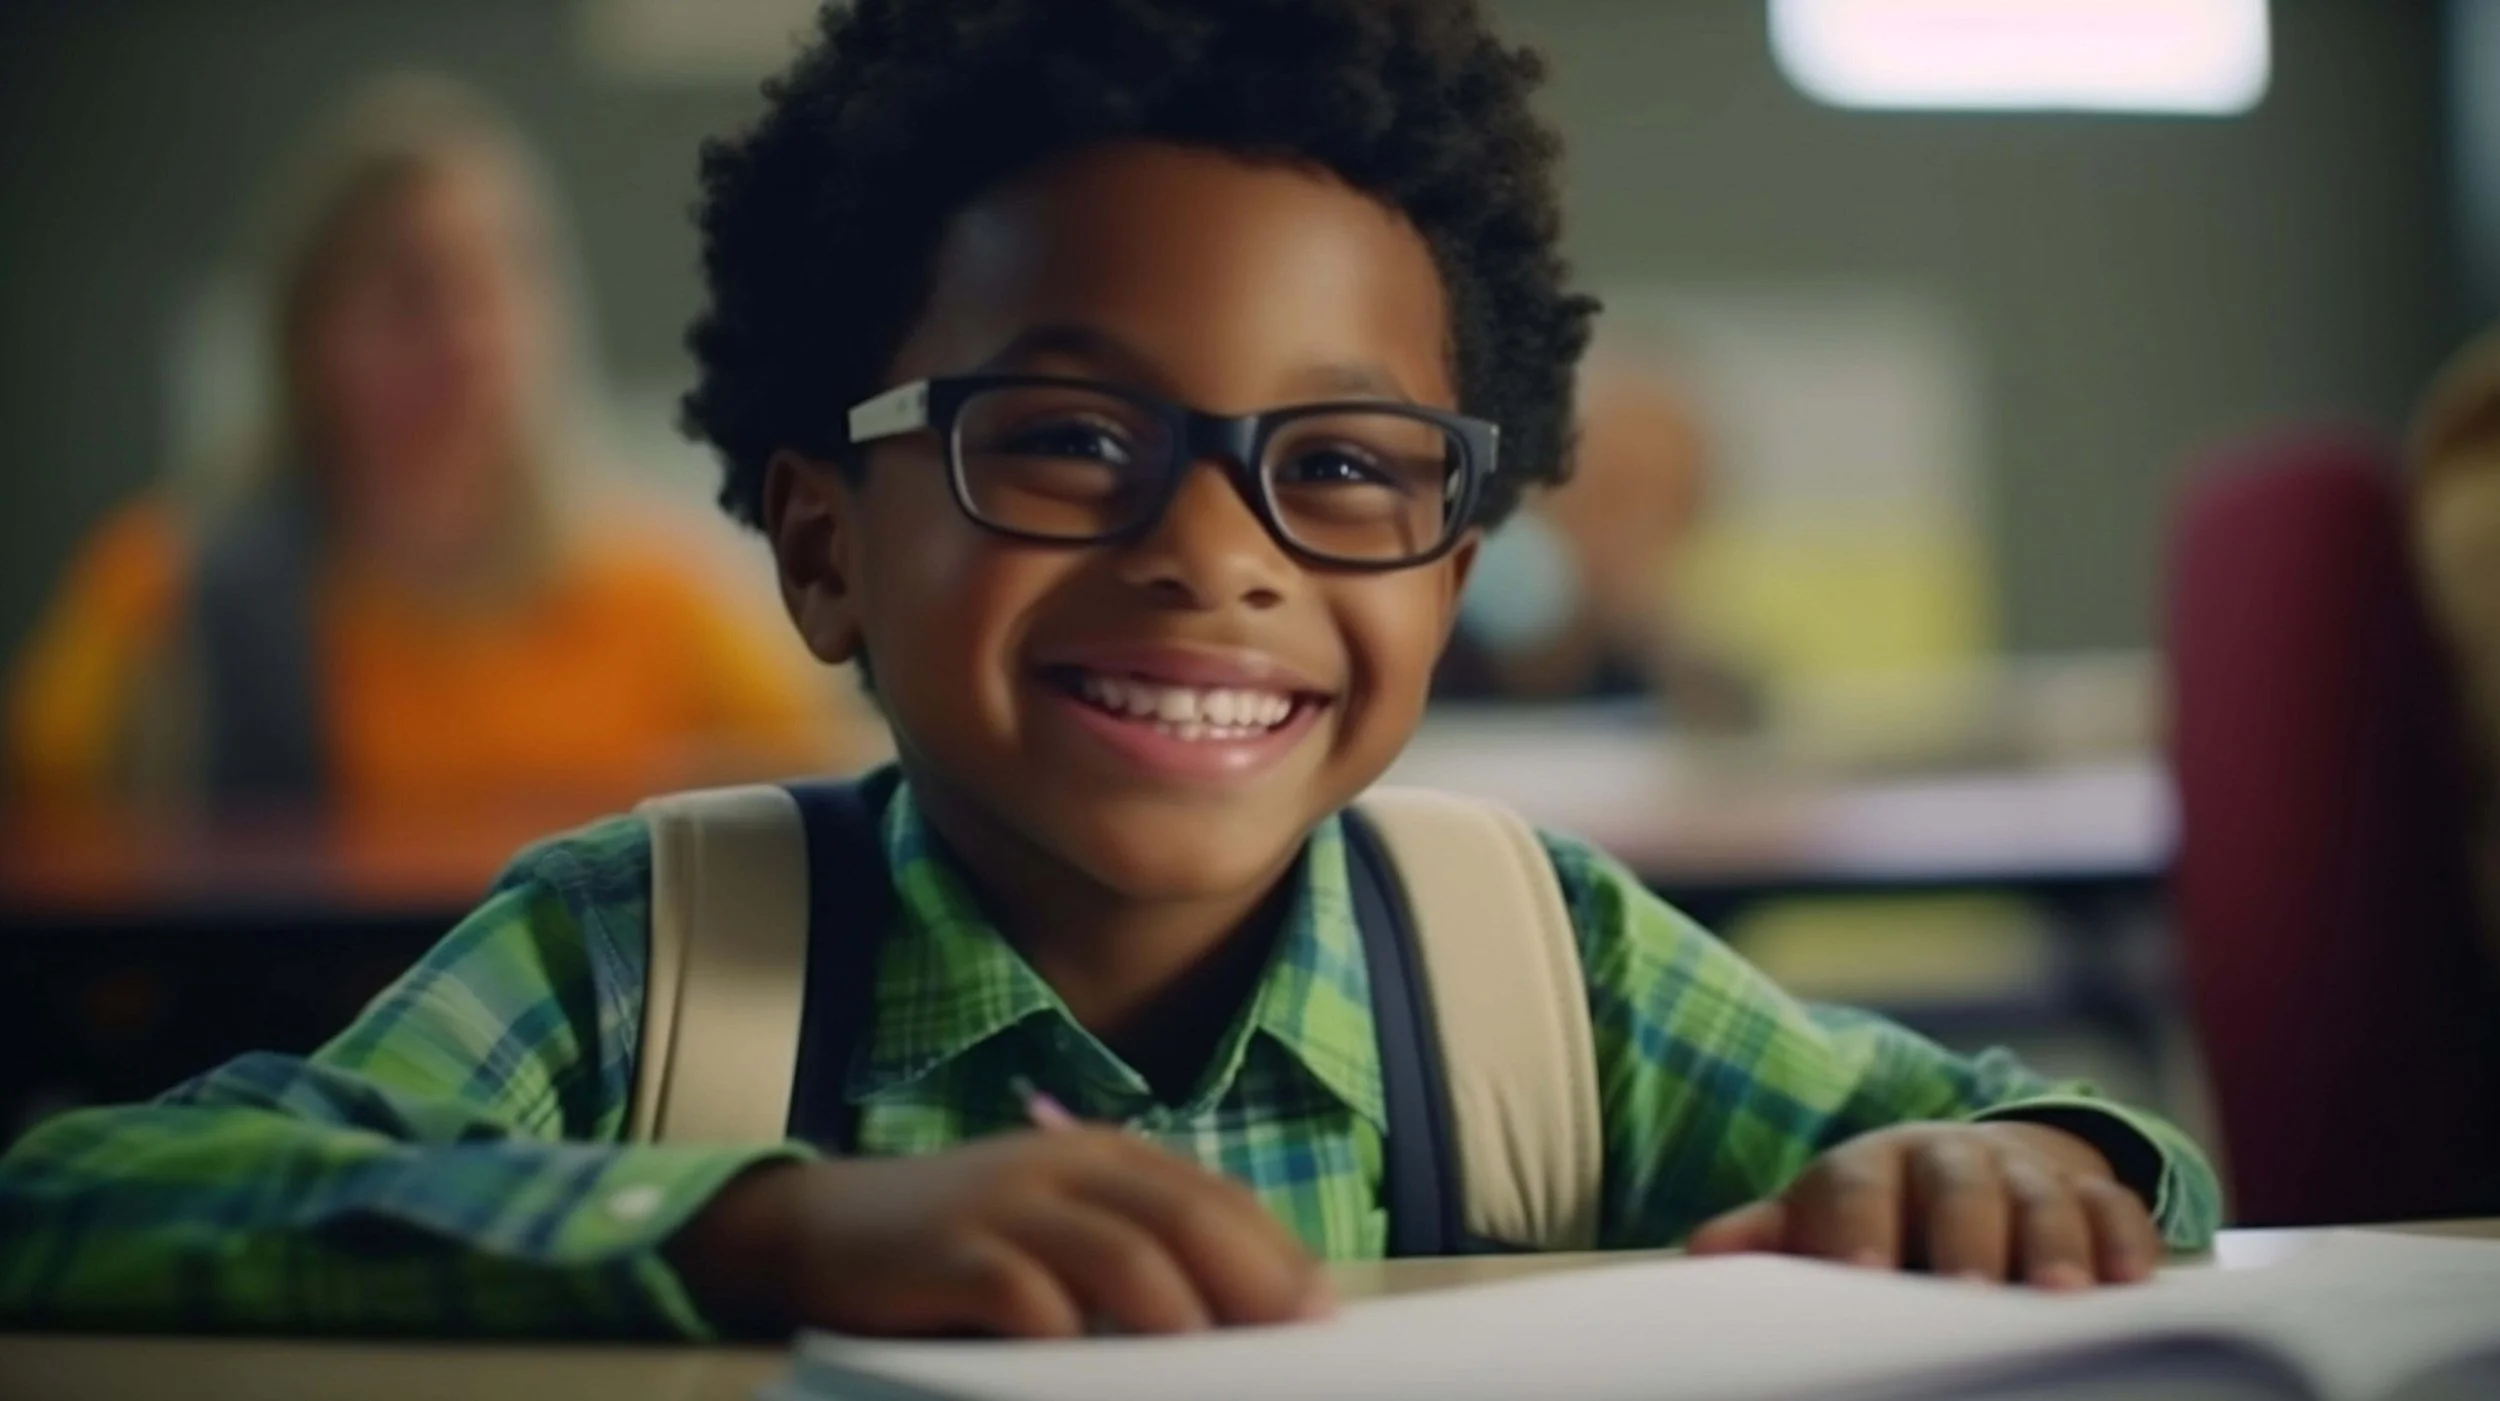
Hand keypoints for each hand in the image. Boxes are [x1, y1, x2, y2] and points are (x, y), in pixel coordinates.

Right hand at [667, 1127, 1330, 1336]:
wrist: (824, 1226)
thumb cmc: (963, 1244)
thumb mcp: (1056, 1229)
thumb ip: (1133, 1254)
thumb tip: (1235, 1322)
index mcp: (1101, 1156)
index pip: (1210, 1197)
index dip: (1273, 1252)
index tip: (1322, 1313)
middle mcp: (1061, 1165)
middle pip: (1180, 1216)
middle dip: (1250, 1280)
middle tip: (1296, 1341)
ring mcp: (1004, 1204)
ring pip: (1117, 1253)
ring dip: (1177, 1314)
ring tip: (1213, 1367)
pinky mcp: (948, 1253)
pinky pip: (1023, 1293)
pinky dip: (1069, 1333)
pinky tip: (1090, 1369)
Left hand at [1685, 1122, 2161, 1288]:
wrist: (1964, 1164)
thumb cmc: (1877, 1212)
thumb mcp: (1819, 1215)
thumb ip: (1769, 1235)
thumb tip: (1698, 1254)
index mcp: (1869, 1167)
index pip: (1858, 1187)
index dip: (1857, 1223)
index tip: (1859, 1269)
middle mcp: (1948, 1161)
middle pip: (1958, 1187)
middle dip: (1965, 1236)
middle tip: (1967, 1289)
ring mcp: (2023, 1174)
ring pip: (2042, 1198)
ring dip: (2053, 1243)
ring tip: (2057, 1294)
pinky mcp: (2088, 1192)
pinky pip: (2113, 1207)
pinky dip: (2123, 1239)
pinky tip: (2130, 1278)